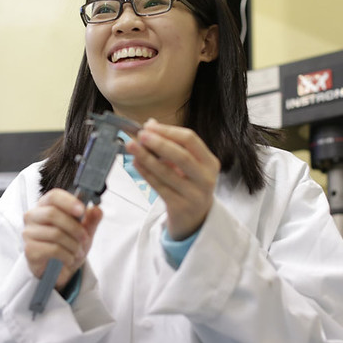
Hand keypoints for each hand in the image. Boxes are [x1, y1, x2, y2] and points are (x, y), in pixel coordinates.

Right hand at [22, 188, 101, 289]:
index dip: (68, 201)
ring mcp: (29, 233)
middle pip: (53, 214)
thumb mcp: (84, 231)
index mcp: (46, 206)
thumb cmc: (69, 245)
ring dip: (73, 245)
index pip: (53, 196)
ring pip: (55, 234)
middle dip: (74, 228)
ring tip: (78, 251)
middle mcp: (33, 217)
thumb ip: (91, 220)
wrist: (60, 270)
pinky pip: (53, 249)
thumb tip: (97, 209)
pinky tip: (69, 259)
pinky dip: (67, 256)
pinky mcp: (29, 250)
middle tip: (84, 238)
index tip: (82, 210)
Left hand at [126, 119, 220, 239]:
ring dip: (146, 157)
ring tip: (131, 146)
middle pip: (181, 155)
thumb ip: (171, 144)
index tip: (149, 126)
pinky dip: (146, 173)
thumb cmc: (189, 185)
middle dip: (159, 143)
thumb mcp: (187, 165)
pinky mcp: (180, 207)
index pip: (190, 140)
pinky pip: (159, 187)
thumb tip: (150, 123)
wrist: (195, 219)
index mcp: (210, 162)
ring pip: (167, 172)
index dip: (168, 131)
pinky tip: (136, 163)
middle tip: (140, 135)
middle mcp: (206, 178)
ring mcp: (194, 194)